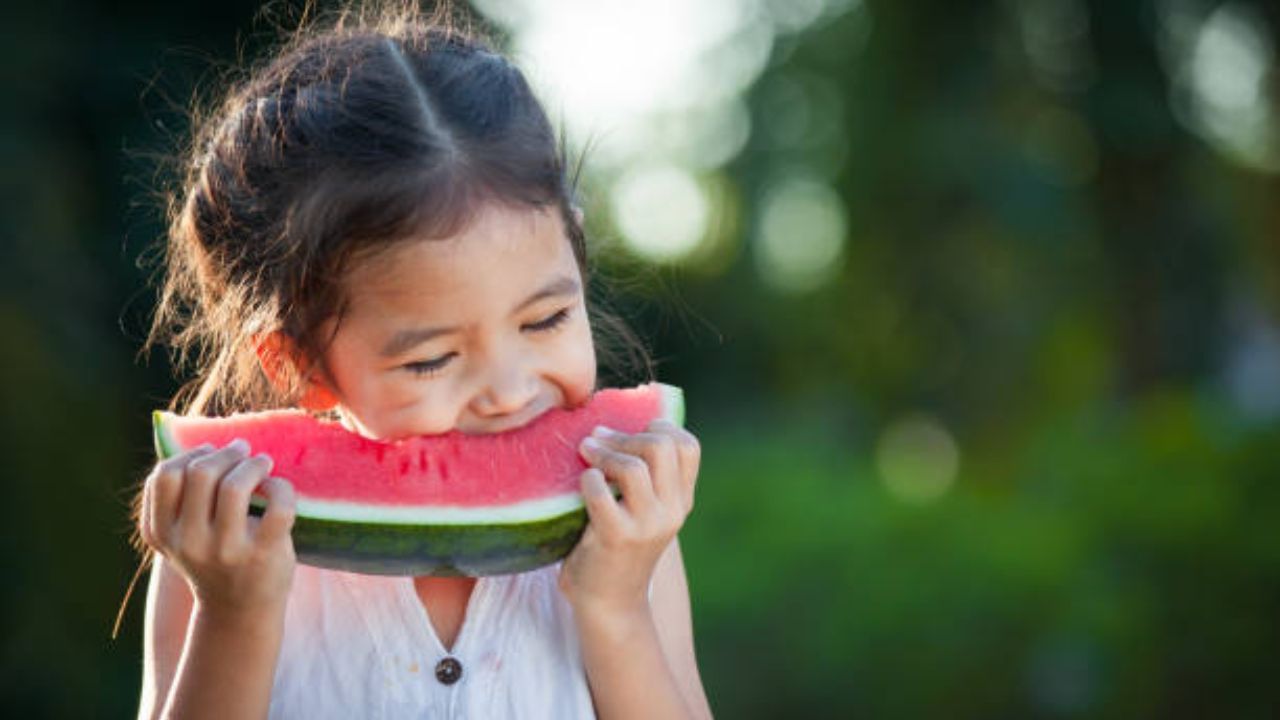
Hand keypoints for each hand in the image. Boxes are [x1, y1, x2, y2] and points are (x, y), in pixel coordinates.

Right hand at [138, 439, 297, 616]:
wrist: (239, 610)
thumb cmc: (213, 558)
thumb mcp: (182, 534)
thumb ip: (178, 498)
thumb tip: (199, 442)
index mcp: (164, 533)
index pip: (165, 477)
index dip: (190, 454)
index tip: (210, 453)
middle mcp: (191, 543)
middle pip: (200, 473)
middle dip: (225, 453)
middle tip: (242, 451)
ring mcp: (227, 551)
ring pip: (235, 486)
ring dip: (254, 464)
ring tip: (262, 462)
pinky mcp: (264, 555)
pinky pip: (278, 506)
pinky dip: (280, 486)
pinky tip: (277, 488)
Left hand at [558, 419, 699, 616]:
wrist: (609, 604)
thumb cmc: (617, 548)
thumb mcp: (644, 512)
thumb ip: (645, 478)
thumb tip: (614, 425)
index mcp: (681, 500)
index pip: (688, 446)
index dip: (660, 426)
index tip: (632, 430)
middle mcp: (672, 511)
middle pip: (662, 446)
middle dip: (626, 434)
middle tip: (599, 439)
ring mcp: (647, 525)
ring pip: (634, 466)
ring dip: (603, 452)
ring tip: (585, 451)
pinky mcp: (617, 537)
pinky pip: (599, 490)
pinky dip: (587, 478)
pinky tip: (581, 483)